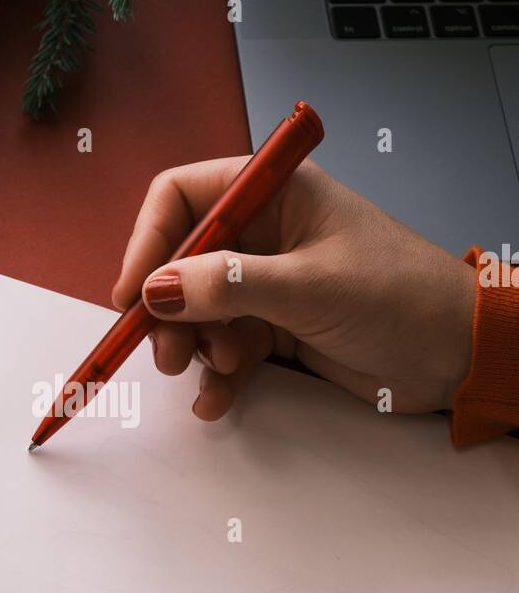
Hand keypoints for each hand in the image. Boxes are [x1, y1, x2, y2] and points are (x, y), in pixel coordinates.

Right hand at [112, 158, 477, 419]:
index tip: (133, 294)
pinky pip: (226, 346)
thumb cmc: (403, 298)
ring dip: (194, 344)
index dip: (149, 241)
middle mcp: (268, 232)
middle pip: (182, 260)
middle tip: (168, 350)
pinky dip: (216, 375)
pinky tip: (216, 399)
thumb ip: (228, 286)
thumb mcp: (310, 287)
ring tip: (212, 370)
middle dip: (169, 307)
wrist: (459, 355)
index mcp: (277, 193)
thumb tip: (155, 290)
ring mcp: (271, 282)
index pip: (184, 197)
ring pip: (199, 309)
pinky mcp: (280, 327)